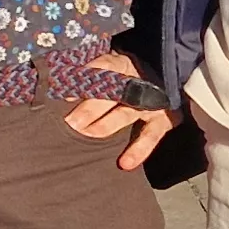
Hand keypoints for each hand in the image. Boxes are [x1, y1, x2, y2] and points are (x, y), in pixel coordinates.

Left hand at [62, 51, 175, 171]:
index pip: (104, 66)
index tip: (68, 92)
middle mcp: (138, 82)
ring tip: (87, 134)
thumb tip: (63, 89)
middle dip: (90, 107)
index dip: (87, 76)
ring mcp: (151, 102)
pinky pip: (150, 137)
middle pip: (112, 92)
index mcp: (122, 65)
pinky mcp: (162, 121)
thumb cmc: (127, 79)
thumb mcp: (111, 70)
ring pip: (124, 114)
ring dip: (104, 125)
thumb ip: (89, 77)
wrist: (165, 84)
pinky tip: (125, 163)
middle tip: (71, 121)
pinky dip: (138, 150)